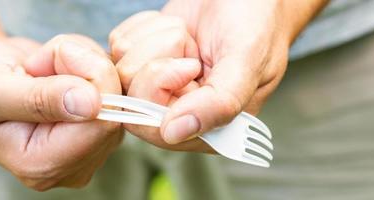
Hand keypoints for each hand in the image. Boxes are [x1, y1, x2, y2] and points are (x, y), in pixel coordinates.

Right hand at [0, 34, 121, 190]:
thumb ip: (40, 99)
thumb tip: (91, 104)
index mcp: (41, 166)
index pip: (99, 126)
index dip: (87, 79)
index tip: (54, 55)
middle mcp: (71, 164)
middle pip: (114, 110)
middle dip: (84, 69)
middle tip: (43, 61)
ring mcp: (89, 145)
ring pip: (118, 93)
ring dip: (84, 64)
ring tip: (44, 66)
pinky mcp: (100, 123)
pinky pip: (116, 85)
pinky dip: (91, 65)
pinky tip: (58, 67)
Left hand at [113, 0, 325, 144]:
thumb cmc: (255, 24)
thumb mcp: (246, 61)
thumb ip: (220, 103)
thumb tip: (174, 134)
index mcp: (208, 127)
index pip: (157, 130)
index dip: (162, 92)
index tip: (191, 65)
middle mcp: (177, 112)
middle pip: (132, 101)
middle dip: (160, 62)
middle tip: (192, 48)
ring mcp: (155, 85)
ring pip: (122, 70)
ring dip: (155, 41)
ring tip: (188, 37)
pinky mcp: (141, 59)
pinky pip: (118, 46)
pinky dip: (145, 28)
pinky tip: (173, 27)